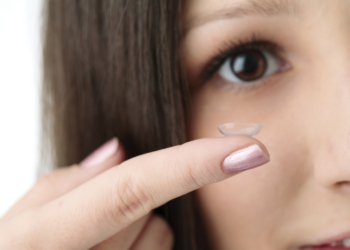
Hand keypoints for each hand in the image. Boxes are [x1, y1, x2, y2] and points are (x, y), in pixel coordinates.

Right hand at [0, 136, 269, 249]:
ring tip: (99, 246)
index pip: (131, 191)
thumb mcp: (19, 226)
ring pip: (162, 241)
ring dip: (139, 238)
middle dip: (134, 215)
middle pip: (155, 222)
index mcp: (41, 242)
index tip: (249, 151)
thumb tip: (116, 152)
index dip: (191, 166)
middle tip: (95, 229)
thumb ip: (64, 186)